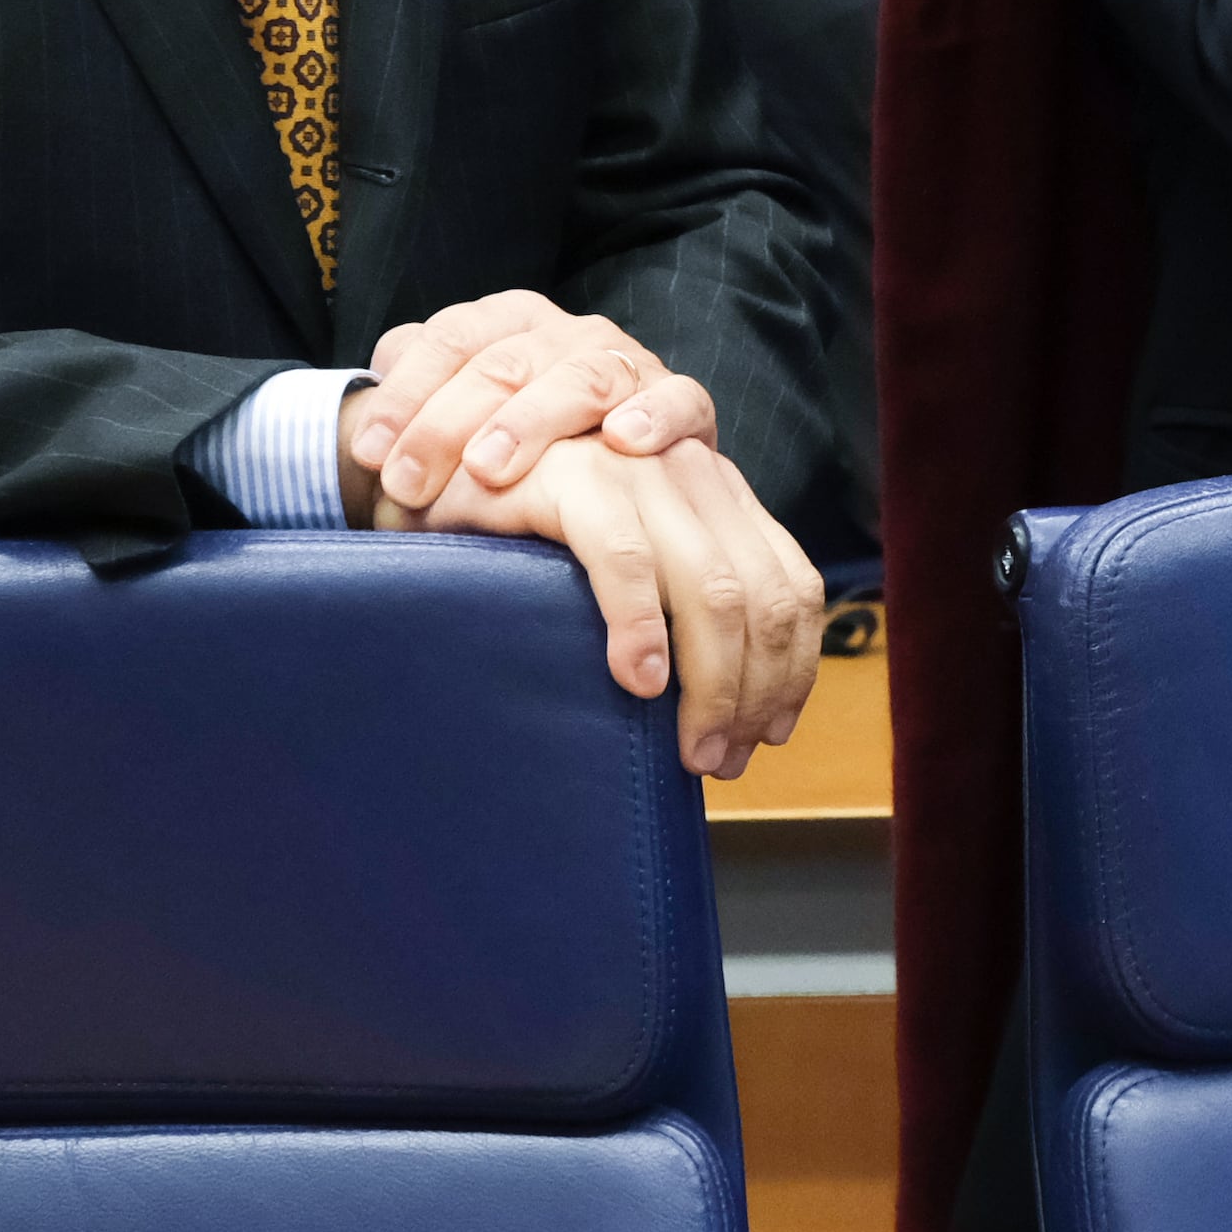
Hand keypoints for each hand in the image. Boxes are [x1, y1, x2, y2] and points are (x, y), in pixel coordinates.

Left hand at [343, 288, 716, 517]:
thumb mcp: (459, 422)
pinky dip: (654, 415)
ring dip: (532, 421)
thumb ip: (415, 411)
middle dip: (447, 423)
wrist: (622, 463)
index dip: (405, 395)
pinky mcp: (684, 402)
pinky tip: (622, 440)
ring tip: (490, 467)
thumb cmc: (518, 451)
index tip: (369, 454)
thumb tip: (362, 437)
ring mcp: (629, 363)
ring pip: (581, 377)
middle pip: (503, 364)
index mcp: (509, 322)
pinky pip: (681, 399)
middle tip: (408, 483)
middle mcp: (568, 333)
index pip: (449, 340)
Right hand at [416, 431, 824, 776]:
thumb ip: (681, 609)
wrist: (438, 471)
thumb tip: (735, 713)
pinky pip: (627, 560)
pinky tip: (636, 681)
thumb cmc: (530, 545)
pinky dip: (640, 627)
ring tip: (690, 746)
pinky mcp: (577, 478)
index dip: (793, 668)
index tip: (771, 734)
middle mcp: (694, 475)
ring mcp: (640, 472)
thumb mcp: (628, 567)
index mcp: (720, 497)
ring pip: (713, 588)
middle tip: (721, 760)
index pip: (793, 587)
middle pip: (763, 599)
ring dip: (712, 682)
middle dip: (755, 693)